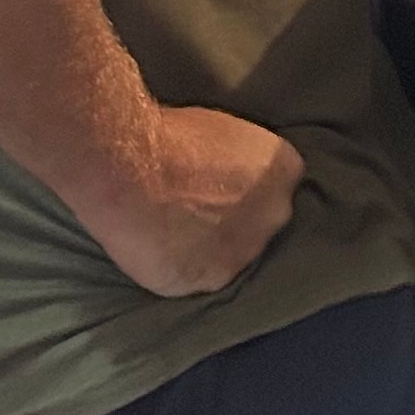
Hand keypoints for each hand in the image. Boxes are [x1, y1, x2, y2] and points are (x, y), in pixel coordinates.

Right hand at [82, 106, 301, 298]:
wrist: (129, 170)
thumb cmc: (170, 138)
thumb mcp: (225, 134)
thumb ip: (242, 161)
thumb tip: (231, 170)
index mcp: (285, 170)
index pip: (277, 186)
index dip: (246, 189)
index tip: (219, 188)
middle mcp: (277, 213)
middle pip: (261, 222)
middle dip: (236, 219)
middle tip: (197, 213)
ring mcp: (247, 250)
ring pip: (233, 253)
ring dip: (210, 248)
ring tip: (174, 234)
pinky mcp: (212, 279)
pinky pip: (199, 278)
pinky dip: (182, 270)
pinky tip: (161, 254)